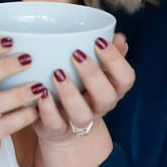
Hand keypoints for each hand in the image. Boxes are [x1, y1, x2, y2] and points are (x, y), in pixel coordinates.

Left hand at [32, 33, 132, 166]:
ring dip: (70, 93)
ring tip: (57, 73)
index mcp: (112, 90)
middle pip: (106, 96)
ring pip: (82, 114)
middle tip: (76, 54)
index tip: (99, 41)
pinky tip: (41, 92)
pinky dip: (48, 108)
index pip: (126, 78)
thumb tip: (118, 36)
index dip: (115, 60)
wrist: (64, 127)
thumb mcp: (96, 73)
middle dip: (93, 74)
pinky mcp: (57, 129)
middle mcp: (99, 108)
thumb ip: (107, 55)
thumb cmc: (81, 90)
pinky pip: (55, 123)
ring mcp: (78, 121)